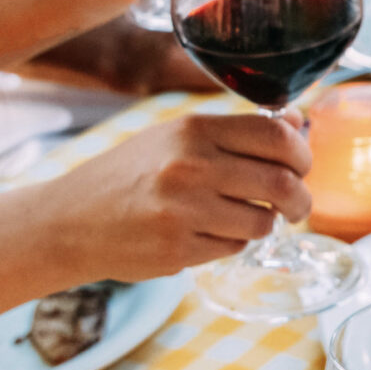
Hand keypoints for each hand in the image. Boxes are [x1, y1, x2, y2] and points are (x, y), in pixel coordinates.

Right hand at [35, 112, 312, 278]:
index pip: (277, 135)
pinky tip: (205, 233)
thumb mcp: (175, 137)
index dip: (302, 153)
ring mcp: (184, 210)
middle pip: (283, 183)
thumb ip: (235, 131)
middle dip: (299, 200)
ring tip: (236, 217)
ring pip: (263, 221)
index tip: (300, 165)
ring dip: (261, 223)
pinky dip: (231, 242)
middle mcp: (190, 166)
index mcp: (193, 130)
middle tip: (295, 206)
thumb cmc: (131, 175)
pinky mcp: (178, 249)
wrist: (69, 221)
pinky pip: (235, 247)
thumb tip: (297, 121)